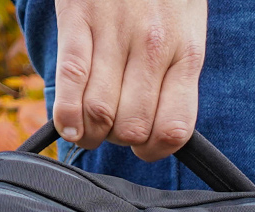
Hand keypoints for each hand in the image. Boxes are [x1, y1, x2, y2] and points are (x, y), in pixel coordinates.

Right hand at [51, 0, 206, 162]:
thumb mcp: (188, 27)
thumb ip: (177, 72)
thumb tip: (161, 126)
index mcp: (186, 53)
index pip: (173, 129)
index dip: (153, 150)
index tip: (142, 145)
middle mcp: (154, 48)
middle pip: (132, 127)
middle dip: (118, 139)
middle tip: (111, 128)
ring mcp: (116, 33)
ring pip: (100, 112)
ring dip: (90, 131)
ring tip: (87, 125)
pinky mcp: (80, 19)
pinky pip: (71, 79)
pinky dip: (66, 112)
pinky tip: (67, 123)